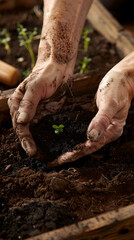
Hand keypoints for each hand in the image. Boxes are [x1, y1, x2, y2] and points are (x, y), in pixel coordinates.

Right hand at [8, 58, 74, 155]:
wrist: (59, 67)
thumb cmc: (45, 74)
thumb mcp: (36, 88)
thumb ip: (28, 104)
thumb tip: (22, 121)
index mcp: (17, 103)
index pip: (19, 125)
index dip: (25, 139)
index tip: (31, 150)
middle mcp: (24, 109)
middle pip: (24, 130)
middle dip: (28, 143)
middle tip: (37, 156)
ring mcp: (35, 111)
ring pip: (33, 130)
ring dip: (35, 142)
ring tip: (41, 155)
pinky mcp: (45, 112)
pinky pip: (43, 125)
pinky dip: (44, 135)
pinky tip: (48, 144)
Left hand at [48, 52, 133, 166]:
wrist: (122, 79)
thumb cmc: (118, 89)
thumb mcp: (110, 103)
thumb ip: (101, 120)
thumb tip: (91, 137)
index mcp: (111, 131)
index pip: (91, 146)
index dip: (76, 153)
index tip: (62, 159)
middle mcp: (106, 133)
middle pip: (87, 148)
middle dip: (71, 155)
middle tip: (54, 162)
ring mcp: (101, 128)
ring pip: (84, 142)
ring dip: (71, 148)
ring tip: (56, 155)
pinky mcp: (95, 122)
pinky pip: (83, 132)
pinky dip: (73, 137)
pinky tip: (64, 139)